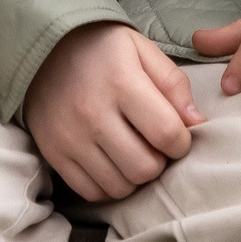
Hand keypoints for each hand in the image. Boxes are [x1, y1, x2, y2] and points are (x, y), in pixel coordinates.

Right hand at [21, 22, 205, 201]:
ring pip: (119, 187)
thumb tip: (196, 123)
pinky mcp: (54, 154)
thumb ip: (174, 84)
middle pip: (144, 167)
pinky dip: (109, 186)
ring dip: (136, 177)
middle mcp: (93, 114)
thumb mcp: (143, 50)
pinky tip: (113, 164)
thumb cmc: (102, 49)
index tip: (179, 136)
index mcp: (122, 83)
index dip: (182, 143)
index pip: (166, 133)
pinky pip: (91, 192)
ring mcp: (70, 138)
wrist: (43, 49)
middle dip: (160, 163)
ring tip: (134, 154)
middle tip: (155, 147)